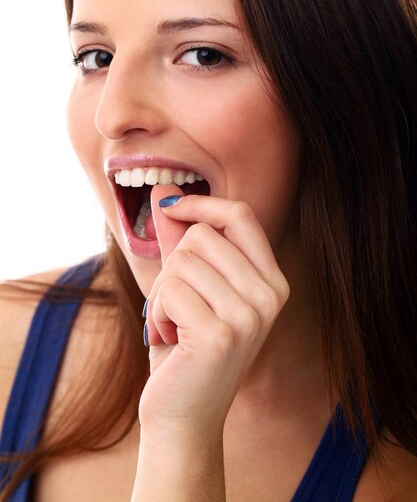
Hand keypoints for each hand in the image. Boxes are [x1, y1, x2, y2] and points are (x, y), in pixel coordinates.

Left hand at [139, 184, 289, 437]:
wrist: (184, 415)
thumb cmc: (185, 347)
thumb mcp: (189, 287)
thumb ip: (181, 240)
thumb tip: (164, 191)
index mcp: (271, 280)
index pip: (240, 216)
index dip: (202, 203)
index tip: (171, 205)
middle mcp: (270, 295)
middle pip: (201, 236)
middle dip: (172, 266)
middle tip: (175, 305)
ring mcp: (250, 315)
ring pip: (181, 261)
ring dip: (161, 293)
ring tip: (173, 325)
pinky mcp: (220, 334)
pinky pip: (168, 291)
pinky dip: (156, 314)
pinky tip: (168, 340)